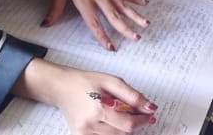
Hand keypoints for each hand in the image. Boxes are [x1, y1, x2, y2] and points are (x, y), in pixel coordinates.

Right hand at [16, 59, 157, 134]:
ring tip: (122, 113)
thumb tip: (150, 108)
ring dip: (124, 128)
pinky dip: (112, 131)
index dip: (143, 121)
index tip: (150, 116)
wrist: (62, 87)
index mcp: (98, 108)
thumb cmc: (86, 82)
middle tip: (138, 112)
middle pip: (122, 133)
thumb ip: (133, 96)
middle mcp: (90, 124)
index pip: (128, 124)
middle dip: (134, 123)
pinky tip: (112, 120)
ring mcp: (83, 132)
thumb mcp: (112, 81)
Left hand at [44, 0, 149, 50]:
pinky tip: (144, 3)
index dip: (102, 36)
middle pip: (115, 16)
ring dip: (135, 16)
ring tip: (146, 24)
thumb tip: (46, 23)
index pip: (94, 23)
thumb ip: (56, 6)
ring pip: (124, 6)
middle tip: (136, 39)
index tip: (111, 47)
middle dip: (126, 29)